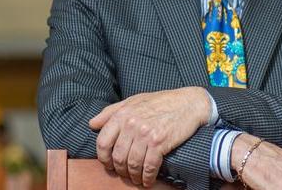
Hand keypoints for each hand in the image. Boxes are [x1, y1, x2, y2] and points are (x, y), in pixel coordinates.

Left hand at [89, 87, 210, 186]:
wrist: (189, 103)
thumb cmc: (162, 101)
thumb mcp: (134, 100)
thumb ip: (111, 111)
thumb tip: (92, 123)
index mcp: (122, 114)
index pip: (102, 142)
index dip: (103, 158)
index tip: (109, 164)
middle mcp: (131, 123)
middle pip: (117, 156)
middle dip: (120, 170)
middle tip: (125, 174)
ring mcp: (145, 133)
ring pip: (132, 164)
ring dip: (133, 176)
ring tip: (137, 179)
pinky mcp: (159, 142)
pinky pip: (148, 166)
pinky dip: (147, 177)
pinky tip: (148, 180)